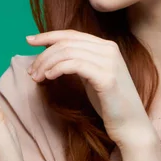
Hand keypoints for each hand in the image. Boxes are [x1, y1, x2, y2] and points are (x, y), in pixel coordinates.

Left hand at [26, 31, 151, 143]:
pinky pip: (75, 65)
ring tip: (36, 77)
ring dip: (46, 64)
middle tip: (31, 71)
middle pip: (66, 43)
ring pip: (67, 53)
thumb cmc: (109, 103)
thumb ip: (79, 61)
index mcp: (106, 46)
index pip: (71, 34)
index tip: (29, 40)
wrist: (131, 126)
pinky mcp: (106, 77)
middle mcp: (109, 49)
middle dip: (43, 55)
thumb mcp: (92, 75)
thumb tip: (52, 53)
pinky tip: (49, 77)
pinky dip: (58, 68)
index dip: (48, 35)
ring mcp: (109, 62)